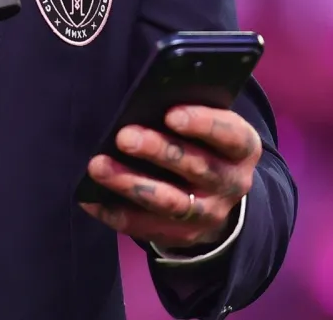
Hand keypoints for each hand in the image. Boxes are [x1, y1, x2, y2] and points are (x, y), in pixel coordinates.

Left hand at [79, 106, 260, 253]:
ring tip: (98, 166)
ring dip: (130, 183)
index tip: (171, 114)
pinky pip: (145, 227)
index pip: (231, 135)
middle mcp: (232, 183)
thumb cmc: (202, 144)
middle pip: (196, 167)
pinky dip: (115, 212)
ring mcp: (209, 213)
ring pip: (168, 200)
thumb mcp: (209, 127)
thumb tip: (144, 97)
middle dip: (157, 150)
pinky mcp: (183, 235)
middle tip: (124, 136)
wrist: (217, 196)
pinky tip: (90, 199)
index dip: (203, 124)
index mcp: (243, 148)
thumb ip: (187, 112)